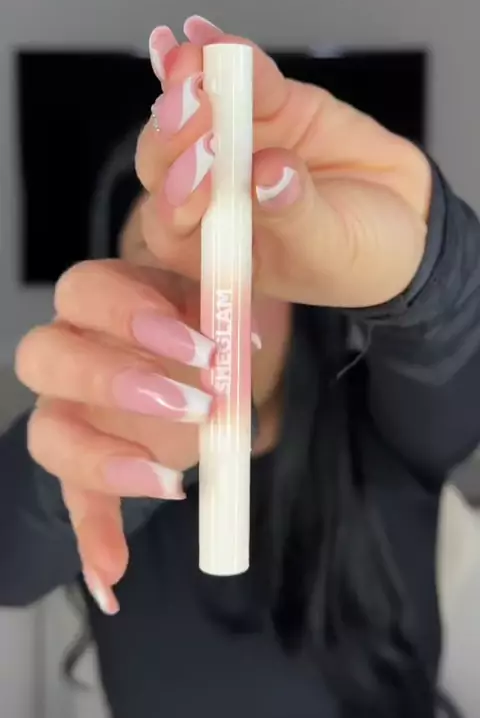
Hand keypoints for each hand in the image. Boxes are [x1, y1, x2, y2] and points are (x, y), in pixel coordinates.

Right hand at [15, 260, 287, 612]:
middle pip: (43, 356)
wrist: (205, 366)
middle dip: (114, 381)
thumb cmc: (210, 329)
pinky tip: (113, 580)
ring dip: (103, 460)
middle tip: (194, 406)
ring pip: (47, 432)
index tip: (203, 347)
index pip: (85, 291)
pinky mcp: (85, 466)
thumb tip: (247, 341)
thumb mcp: (222, 311)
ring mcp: (69, 410)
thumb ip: (226, 315)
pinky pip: (74, 504)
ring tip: (171, 484)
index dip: (132, 315)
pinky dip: (92, 541)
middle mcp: (71, 350)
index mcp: (104, 300)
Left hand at [138, 16, 431, 307]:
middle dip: (174, 131)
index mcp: (210, 246)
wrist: (403, 218)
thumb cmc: (355, 256)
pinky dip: (222, 52)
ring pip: (195, 111)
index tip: (204, 167)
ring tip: (193, 58)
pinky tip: (202, 32)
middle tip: (189, 102)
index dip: (180, 193)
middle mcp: (208, 193)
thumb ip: (294, 215)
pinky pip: (240, 77)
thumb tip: (269, 173)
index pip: (173, 222)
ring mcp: (232, 144)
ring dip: (188, 81)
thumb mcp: (328, 250)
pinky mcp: (264, 105)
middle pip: (169, 161)